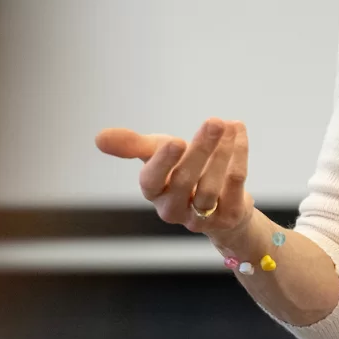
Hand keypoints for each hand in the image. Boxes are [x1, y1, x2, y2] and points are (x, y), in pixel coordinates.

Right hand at [94, 119, 253, 236]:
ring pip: (212, 186)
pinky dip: (239, 155)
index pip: (151, 182)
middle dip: (200, 149)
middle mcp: (174, 208)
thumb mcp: (155, 154)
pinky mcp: (228, 216)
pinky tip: (238, 133)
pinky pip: (235, 185)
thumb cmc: (180, 172)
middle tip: (213, 122)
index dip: (162, 162)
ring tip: (229, 125)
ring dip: (223, 152)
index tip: (176, 141)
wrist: (219, 202)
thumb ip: (131, 145)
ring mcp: (202, 216)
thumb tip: (99, 138)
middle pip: (186, 181)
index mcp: (153, 192)